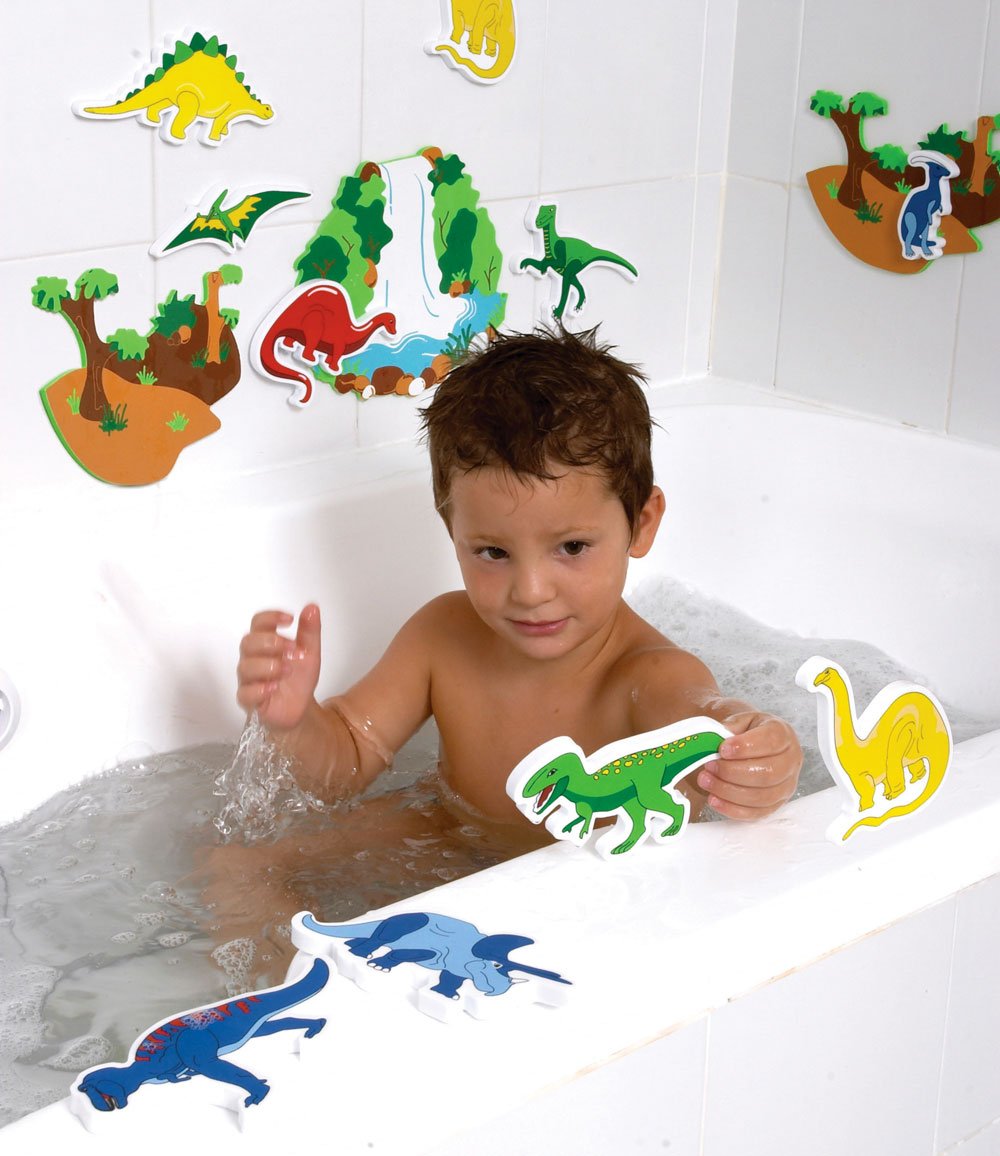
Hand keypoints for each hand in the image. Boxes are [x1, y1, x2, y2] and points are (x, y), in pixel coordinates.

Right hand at [236, 605, 321, 730]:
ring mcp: (248, 680)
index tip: (289, 619)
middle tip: (292, 649)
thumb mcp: (310, 652)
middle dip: (271, 642)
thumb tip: (312, 607)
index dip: (271, 617)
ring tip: (288, 670)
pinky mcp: (249, 700)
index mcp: (265, 643)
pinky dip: (260, 689)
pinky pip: (245, 693)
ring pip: (245, 666)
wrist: (300, 708)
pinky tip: (275, 687)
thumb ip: (310, 631)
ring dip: (269, 665)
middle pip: (248, 642)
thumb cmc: (298, 678)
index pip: (258, 623)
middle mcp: (253, 659)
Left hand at [695, 712, 801, 820]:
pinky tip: (714, 799)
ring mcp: (786, 785)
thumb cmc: (745, 733)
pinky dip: (733, 809)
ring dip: (729, 791)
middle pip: (767, 773)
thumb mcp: (739, 721)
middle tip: (709, 766)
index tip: (722, 749)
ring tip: (706, 781)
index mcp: (783, 734)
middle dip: (733, 772)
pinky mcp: (776, 804)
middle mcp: (791, 760)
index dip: (744, 747)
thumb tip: (716, 741)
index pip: (771, 741)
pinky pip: (757, 813)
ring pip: (762, 796)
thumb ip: (729, 728)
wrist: (751, 745)